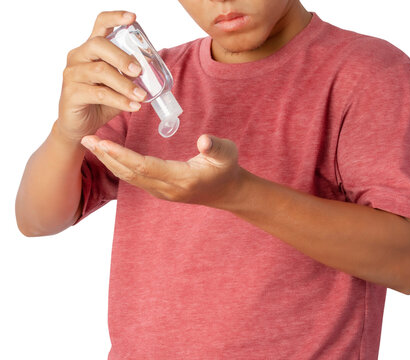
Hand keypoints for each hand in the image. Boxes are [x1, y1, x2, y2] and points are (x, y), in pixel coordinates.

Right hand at [57, 10, 146, 142]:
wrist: (81, 127)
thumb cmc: (101, 103)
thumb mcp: (119, 86)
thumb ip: (130, 76)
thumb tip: (154, 71)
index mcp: (91, 50)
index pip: (100, 24)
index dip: (115, 18)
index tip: (133, 18)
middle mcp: (79, 56)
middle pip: (99, 45)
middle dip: (122, 57)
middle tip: (139, 71)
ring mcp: (72, 73)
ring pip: (101, 71)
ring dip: (125, 85)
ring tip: (141, 96)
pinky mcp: (71, 93)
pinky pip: (99, 94)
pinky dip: (119, 100)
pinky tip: (133, 106)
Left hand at [80, 134, 244, 207]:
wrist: (228, 192)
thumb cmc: (227, 168)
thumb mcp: (227, 153)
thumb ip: (215, 147)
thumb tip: (204, 141)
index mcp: (182, 179)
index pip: (146, 167)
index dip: (124, 155)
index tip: (104, 141)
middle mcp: (167, 189)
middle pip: (131, 173)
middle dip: (107, 156)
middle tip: (86, 139)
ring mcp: (162, 192)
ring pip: (129, 177)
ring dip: (109, 161)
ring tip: (91, 144)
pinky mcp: (159, 190)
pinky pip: (134, 178)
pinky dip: (118, 165)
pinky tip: (109, 154)